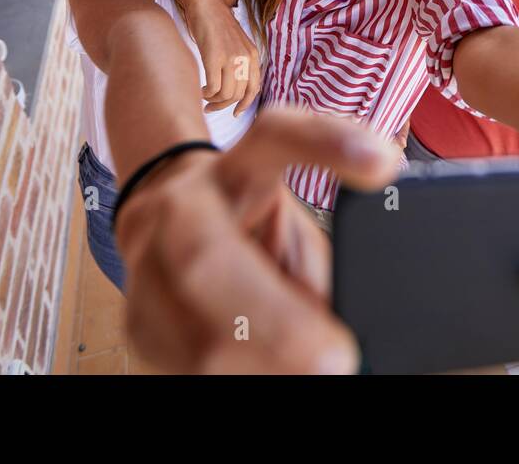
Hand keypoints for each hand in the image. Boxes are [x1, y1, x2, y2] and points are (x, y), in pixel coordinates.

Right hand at [113, 107, 400, 372]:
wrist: (161, 224)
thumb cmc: (246, 227)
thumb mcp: (294, 233)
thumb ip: (324, 270)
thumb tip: (349, 319)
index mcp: (235, 169)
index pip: (274, 139)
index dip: (324, 142)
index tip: (383, 161)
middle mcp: (182, 206)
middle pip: (207, 254)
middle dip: (272, 320)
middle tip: (335, 357)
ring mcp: (147, 264)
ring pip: (186, 326)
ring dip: (254, 366)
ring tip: (308, 374)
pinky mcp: (135, 319)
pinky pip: (178, 366)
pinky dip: (229, 379)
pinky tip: (259, 376)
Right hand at [183, 0, 262, 116]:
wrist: (205, 2)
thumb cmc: (215, 22)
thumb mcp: (236, 42)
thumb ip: (239, 59)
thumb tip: (232, 83)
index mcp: (253, 55)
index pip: (254, 88)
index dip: (245, 104)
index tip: (234, 112)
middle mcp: (246, 58)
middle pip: (238, 95)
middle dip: (223, 106)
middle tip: (210, 106)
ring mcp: (231, 58)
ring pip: (226, 95)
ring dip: (214, 101)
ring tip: (204, 97)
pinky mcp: (215, 57)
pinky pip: (213, 87)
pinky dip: (206, 94)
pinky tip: (200, 89)